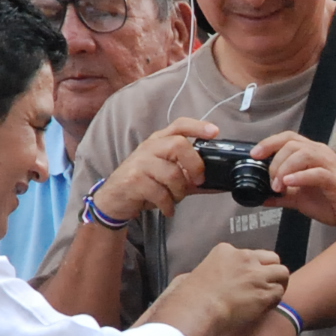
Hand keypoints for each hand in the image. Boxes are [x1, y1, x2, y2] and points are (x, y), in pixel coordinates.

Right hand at [96, 117, 217, 223]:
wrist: (114, 200)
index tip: (215, 132)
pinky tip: (168, 209)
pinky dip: (169, 205)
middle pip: (178, 145)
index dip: (198, 127)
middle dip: (195, 165)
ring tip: (176, 199)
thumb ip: (193, 179)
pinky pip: (160, 193)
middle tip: (198, 181)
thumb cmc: (144, 185)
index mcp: (160, 142)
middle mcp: (149, 147)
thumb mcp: (170, 178)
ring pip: (172, 173)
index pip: (179, 125)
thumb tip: (221, 184)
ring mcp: (140, 163)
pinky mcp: (133, 181)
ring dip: (180, 192)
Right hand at [146, 244, 287, 335]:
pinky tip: (265, 308)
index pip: (249, 254)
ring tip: (268, 297)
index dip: (250, 268)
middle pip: (271, 258)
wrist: (198, 310)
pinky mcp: (265, 291)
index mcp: (225, 251)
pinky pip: (279, 292)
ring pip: (282, 273)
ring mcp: (257, 273)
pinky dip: (275, 300)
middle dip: (270, 271)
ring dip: (277, 284)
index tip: (244, 281)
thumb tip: (198, 282)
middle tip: (263, 286)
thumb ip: (206, 274)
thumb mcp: (193, 275)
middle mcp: (245, 257)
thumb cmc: (188, 298)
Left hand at [254, 133, 335, 230]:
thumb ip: (282, 196)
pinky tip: (288, 184)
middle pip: (292, 144)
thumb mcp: (301, 199)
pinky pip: (317, 173)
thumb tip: (263, 198)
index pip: (288, 138)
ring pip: (303, 154)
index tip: (255, 155)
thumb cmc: (334, 202)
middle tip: (269, 181)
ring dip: (285, 169)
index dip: (269, 143)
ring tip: (277, 186)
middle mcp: (321, 154)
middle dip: (275, 161)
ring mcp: (330, 166)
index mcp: (312, 154)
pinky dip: (300, 177)